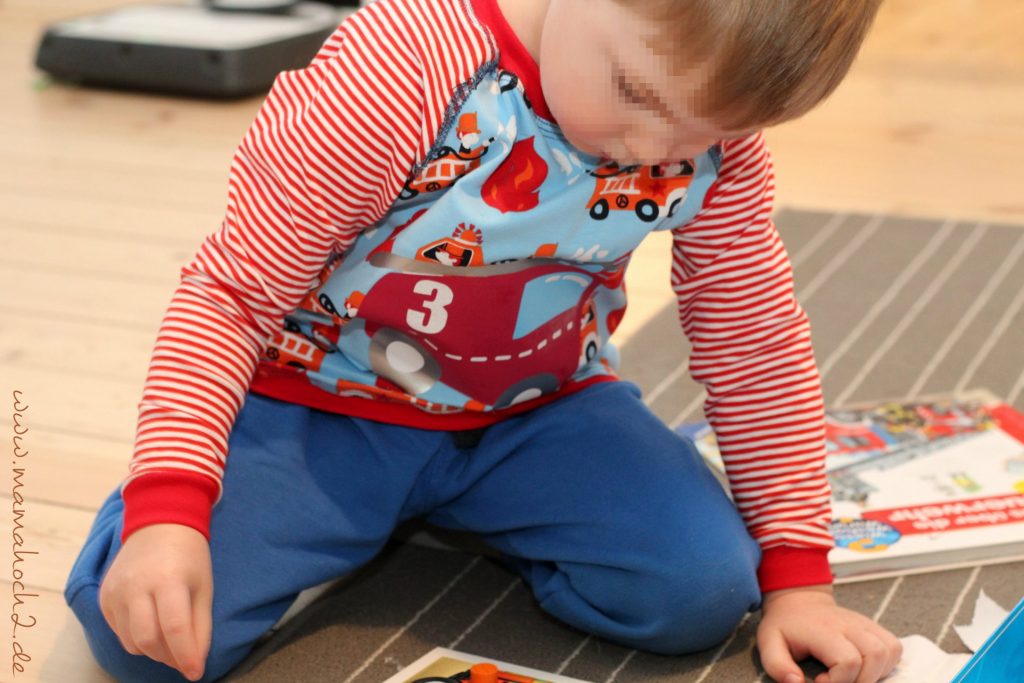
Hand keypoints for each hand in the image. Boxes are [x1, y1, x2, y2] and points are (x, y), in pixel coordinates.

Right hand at [98, 523, 212, 680]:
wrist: (159, 524)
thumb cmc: (189, 556)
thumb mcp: (204, 587)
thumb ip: (200, 627)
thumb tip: (195, 664)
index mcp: (167, 579)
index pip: (174, 628)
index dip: (186, 656)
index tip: (195, 673)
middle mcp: (136, 586)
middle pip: (148, 640)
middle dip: (168, 656)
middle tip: (183, 655)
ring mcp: (115, 592)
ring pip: (131, 642)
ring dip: (153, 650)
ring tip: (170, 639)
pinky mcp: (104, 597)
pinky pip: (119, 631)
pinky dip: (137, 638)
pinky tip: (151, 623)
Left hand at [757, 584, 902, 682]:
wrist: (798, 602)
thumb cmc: (785, 626)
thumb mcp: (769, 643)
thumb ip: (778, 666)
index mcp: (823, 628)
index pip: (847, 660)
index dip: (838, 681)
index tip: (819, 681)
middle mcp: (849, 624)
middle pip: (874, 656)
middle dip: (861, 681)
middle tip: (838, 682)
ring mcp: (864, 623)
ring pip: (889, 651)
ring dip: (876, 673)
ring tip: (852, 677)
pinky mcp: (873, 627)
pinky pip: (894, 647)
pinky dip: (886, 664)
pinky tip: (865, 669)